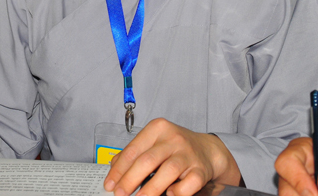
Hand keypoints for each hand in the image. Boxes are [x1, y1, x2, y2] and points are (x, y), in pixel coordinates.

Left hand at [104, 118, 240, 195]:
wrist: (207, 149)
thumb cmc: (175, 147)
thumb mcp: (154, 142)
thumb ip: (135, 152)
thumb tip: (114, 168)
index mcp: (158, 128)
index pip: (133, 150)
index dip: (119, 169)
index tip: (110, 184)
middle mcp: (174, 139)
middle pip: (148, 160)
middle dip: (130, 180)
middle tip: (120, 193)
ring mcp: (188, 154)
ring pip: (167, 171)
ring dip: (150, 189)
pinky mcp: (201, 170)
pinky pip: (188, 184)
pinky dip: (177, 192)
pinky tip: (168, 194)